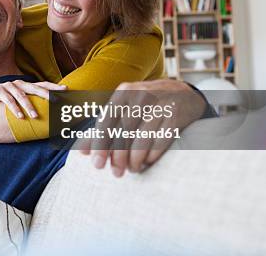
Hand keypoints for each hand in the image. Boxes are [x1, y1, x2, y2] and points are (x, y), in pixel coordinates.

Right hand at [0, 80, 66, 118]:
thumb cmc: (2, 100)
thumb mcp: (16, 100)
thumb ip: (29, 102)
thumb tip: (45, 111)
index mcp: (25, 85)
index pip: (42, 84)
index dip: (54, 87)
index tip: (66, 90)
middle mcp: (18, 84)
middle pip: (35, 87)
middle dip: (46, 94)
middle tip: (56, 101)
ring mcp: (8, 86)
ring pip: (21, 95)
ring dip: (29, 106)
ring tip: (36, 116)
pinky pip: (7, 100)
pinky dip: (14, 108)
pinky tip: (20, 116)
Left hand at [79, 79, 206, 176]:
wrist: (184, 94)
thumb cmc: (146, 105)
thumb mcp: (125, 108)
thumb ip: (104, 127)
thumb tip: (81, 151)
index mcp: (123, 92)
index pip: (107, 122)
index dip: (100, 145)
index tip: (96, 165)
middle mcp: (141, 96)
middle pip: (123, 133)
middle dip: (118, 157)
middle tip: (116, 173)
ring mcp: (160, 105)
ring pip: (141, 140)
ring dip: (135, 160)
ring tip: (132, 169)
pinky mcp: (176, 116)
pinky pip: (160, 142)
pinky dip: (152, 156)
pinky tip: (147, 161)